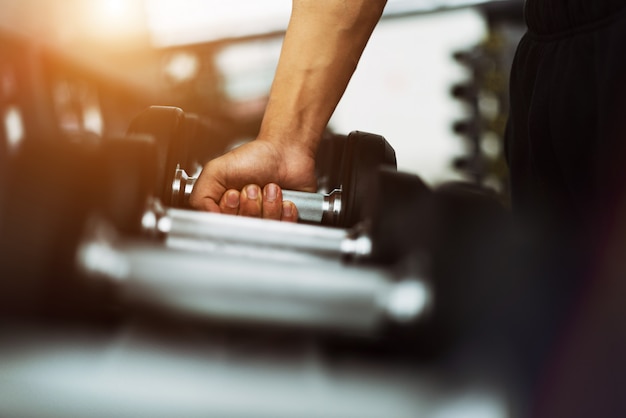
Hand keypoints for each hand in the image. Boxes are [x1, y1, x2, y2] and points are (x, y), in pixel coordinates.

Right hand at [188, 139, 317, 220]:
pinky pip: (284, 227)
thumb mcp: (216, 170)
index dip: (230, 210)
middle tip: (252, 186)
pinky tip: (283, 198)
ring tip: (269, 187)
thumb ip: (201, 196)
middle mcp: (243, 218)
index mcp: (224, 209)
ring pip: (264, 228)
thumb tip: (206, 219)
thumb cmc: (254, 158)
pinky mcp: (285, 222)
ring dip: (269, 203)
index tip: (233, 193)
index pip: (222, 226)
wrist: (285, 151)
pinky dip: (284, 211)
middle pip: (244, 229)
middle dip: (250, 204)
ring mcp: (264, 221)